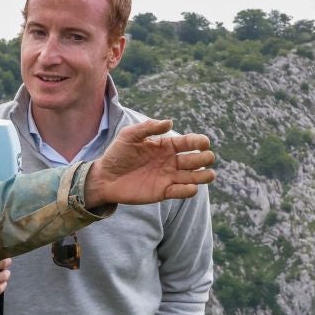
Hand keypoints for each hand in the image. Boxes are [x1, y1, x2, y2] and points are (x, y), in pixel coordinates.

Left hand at [84, 119, 215, 209]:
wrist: (105, 177)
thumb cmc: (117, 154)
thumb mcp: (129, 135)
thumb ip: (148, 127)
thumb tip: (170, 122)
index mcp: (166, 145)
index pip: (188, 142)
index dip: (199, 142)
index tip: (204, 143)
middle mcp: (171, 161)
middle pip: (195, 160)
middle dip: (203, 158)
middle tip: (205, 158)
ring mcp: (168, 177)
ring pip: (193, 177)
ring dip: (203, 176)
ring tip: (209, 175)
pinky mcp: (162, 192)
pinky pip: (179, 192)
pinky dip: (187, 191)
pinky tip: (191, 188)